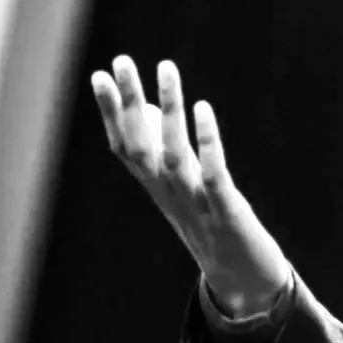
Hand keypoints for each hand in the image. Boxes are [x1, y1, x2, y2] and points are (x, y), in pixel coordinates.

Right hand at [92, 55, 293, 317]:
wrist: (243, 282)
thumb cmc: (215, 228)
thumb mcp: (189, 188)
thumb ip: (171, 152)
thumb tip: (156, 110)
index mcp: (158, 189)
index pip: (126, 147)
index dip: (111, 113)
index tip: (99, 74)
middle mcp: (169, 195)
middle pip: (142, 146)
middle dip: (130, 102)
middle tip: (121, 60)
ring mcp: (196, 204)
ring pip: (175, 154)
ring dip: (170, 109)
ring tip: (167, 67)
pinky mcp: (226, 212)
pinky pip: (213, 174)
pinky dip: (206, 142)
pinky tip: (202, 107)